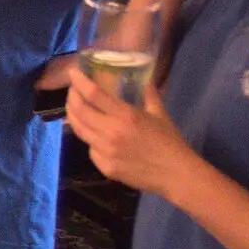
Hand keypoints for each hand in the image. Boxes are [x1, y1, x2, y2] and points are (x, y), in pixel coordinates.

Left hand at [65, 66, 194, 196]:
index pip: (93, 94)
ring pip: (79, 130)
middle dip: (71, 97)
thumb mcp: (160, 112)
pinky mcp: (104, 167)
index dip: (79, 81)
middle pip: (79, 111)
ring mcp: (105, 152)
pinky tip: (93, 133)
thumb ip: (148, 93)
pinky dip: (89, 137)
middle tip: (73, 91)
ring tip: (75, 107)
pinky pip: (89, 148)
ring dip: (73, 116)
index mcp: (125, 116)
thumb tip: (141, 77)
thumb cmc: (170, 141)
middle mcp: (110, 133)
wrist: (176, 175)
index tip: (73, 72)